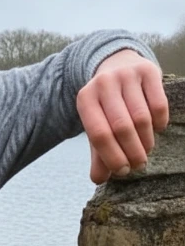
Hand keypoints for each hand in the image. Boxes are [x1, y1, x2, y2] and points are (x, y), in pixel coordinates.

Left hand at [76, 49, 168, 183]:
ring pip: (142, 118)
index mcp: (85, 98)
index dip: (112, 157)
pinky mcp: (148, 71)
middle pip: (121, 127)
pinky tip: (156, 130)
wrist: (118, 65)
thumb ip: (98, 153)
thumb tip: (99, 179)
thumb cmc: (107, 105)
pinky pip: (159, 105)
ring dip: (146, 141)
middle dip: (132, 152)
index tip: (123, 171)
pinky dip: (159, 124)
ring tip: (145, 149)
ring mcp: (125, 75)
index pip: (98, 134)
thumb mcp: (97, 124)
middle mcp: (103, 84)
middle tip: (138, 164)